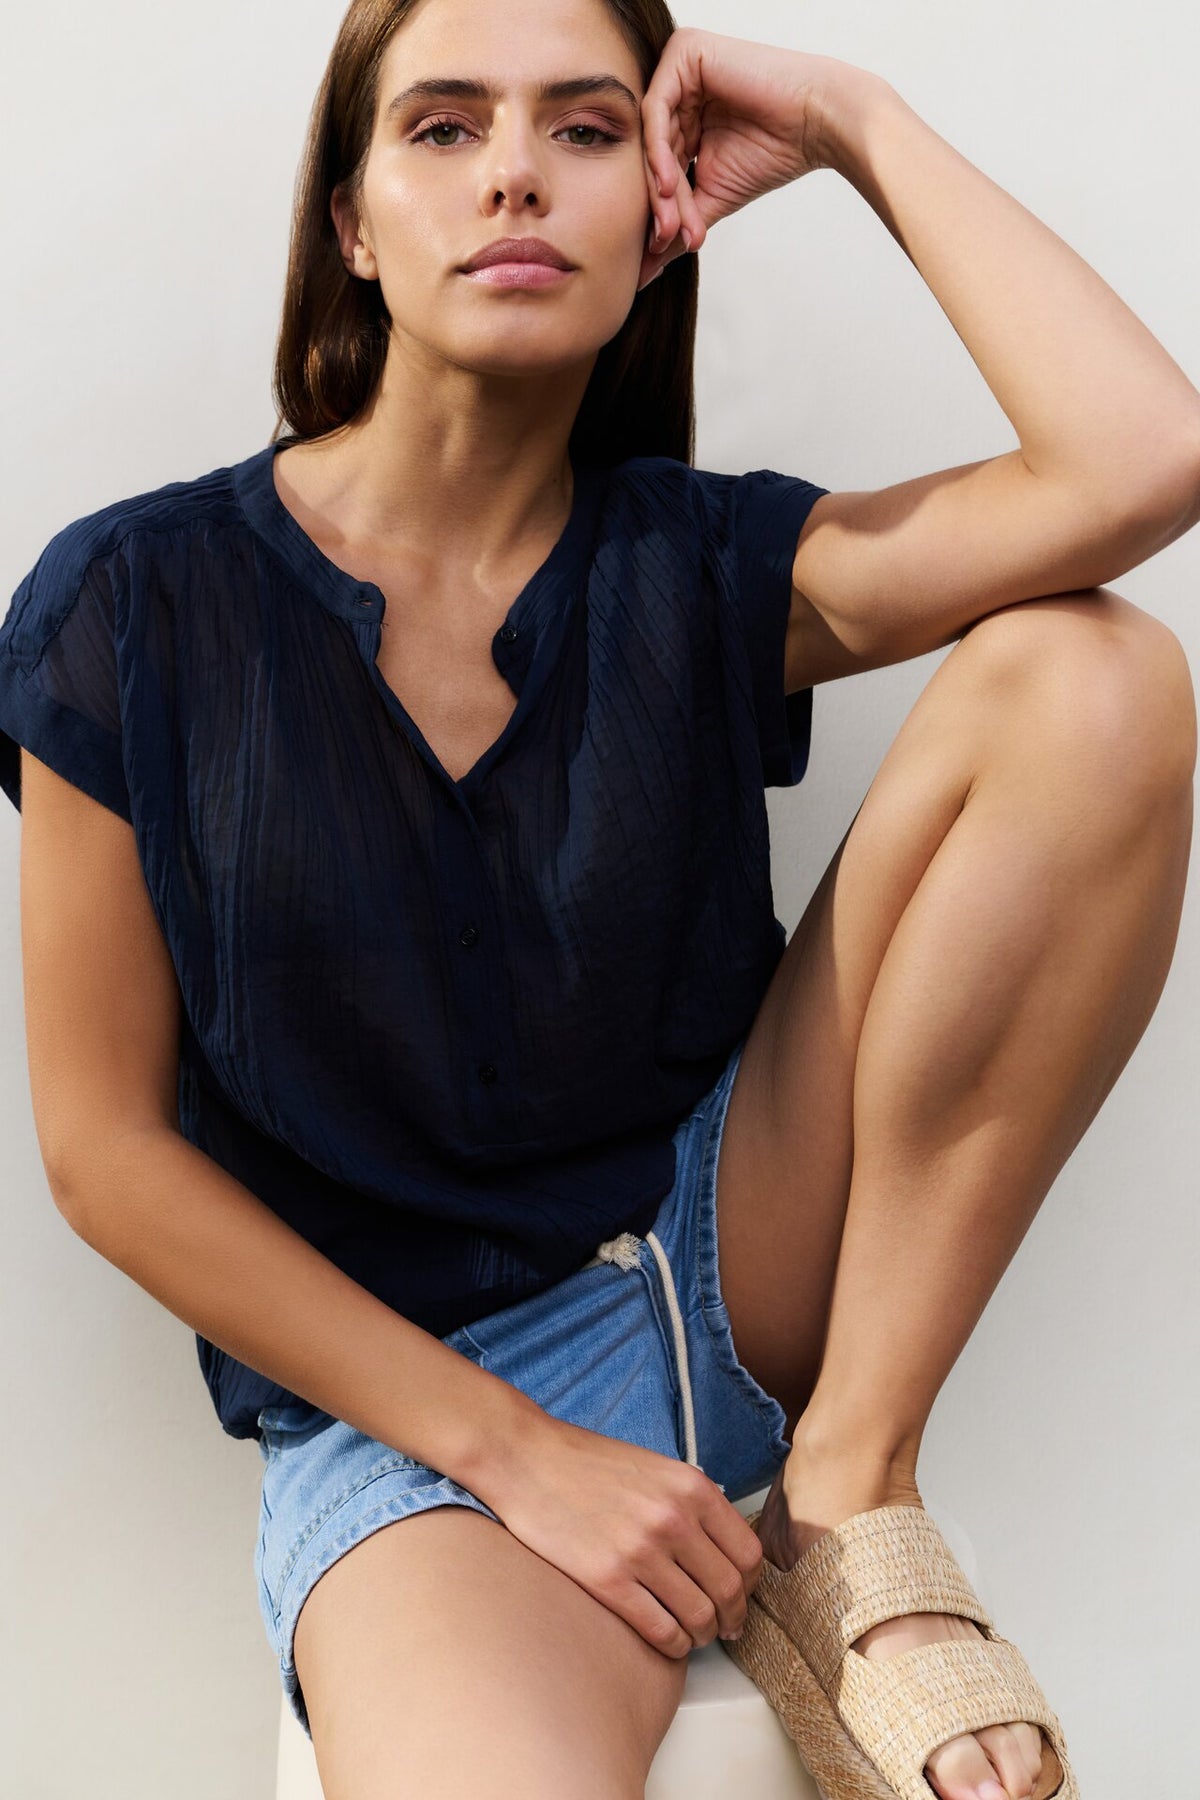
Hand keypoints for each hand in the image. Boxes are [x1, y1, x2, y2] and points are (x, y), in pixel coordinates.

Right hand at [479, 1412, 765, 1655]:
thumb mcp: (655, 1466)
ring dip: (703, 1635)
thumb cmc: (587, 1463)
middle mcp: (674, 1519)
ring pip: (699, 1616)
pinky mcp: (608, 1579)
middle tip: (726, 1628)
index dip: (750, 1584)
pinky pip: (660, 1629)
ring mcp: (641, 1551)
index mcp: (691, 1487)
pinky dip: (673, 1645)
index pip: (748, 1553)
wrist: (527, 1459)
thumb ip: (690, 1501)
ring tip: (694, 1636)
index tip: (740, 1596)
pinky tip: (668, 1641)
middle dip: (733, 1617)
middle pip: (730, 1589)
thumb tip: (719, 1545)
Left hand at [636, 28, 872, 291]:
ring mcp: (680, 68)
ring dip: (659, 184)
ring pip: (650, 134)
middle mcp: (678, 89)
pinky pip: (657, 108)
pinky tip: (672, 184)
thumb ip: (676, 223)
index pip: (657, 164)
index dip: (659, 208)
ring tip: (671, 219)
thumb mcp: (712, 198)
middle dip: (658, 200)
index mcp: (683, 115)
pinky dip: (659, 151)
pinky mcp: (685, 53)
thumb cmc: (773, 154)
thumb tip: (643, 271)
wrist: (816, 125)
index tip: (662, 246)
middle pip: (650, 151)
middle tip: (665, 237)